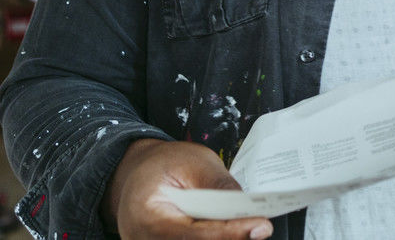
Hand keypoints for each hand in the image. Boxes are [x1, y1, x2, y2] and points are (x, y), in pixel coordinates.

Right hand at [103, 139, 272, 239]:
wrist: (134, 171)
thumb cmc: (161, 164)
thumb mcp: (194, 162)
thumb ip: (219, 186)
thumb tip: (248, 208)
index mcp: (147, 216)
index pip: (194, 234)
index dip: (231, 232)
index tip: (260, 226)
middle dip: (230, 237)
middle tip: (259, 228)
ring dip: (222, 237)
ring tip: (247, 227)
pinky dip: (213, 237)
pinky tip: (231, 230)